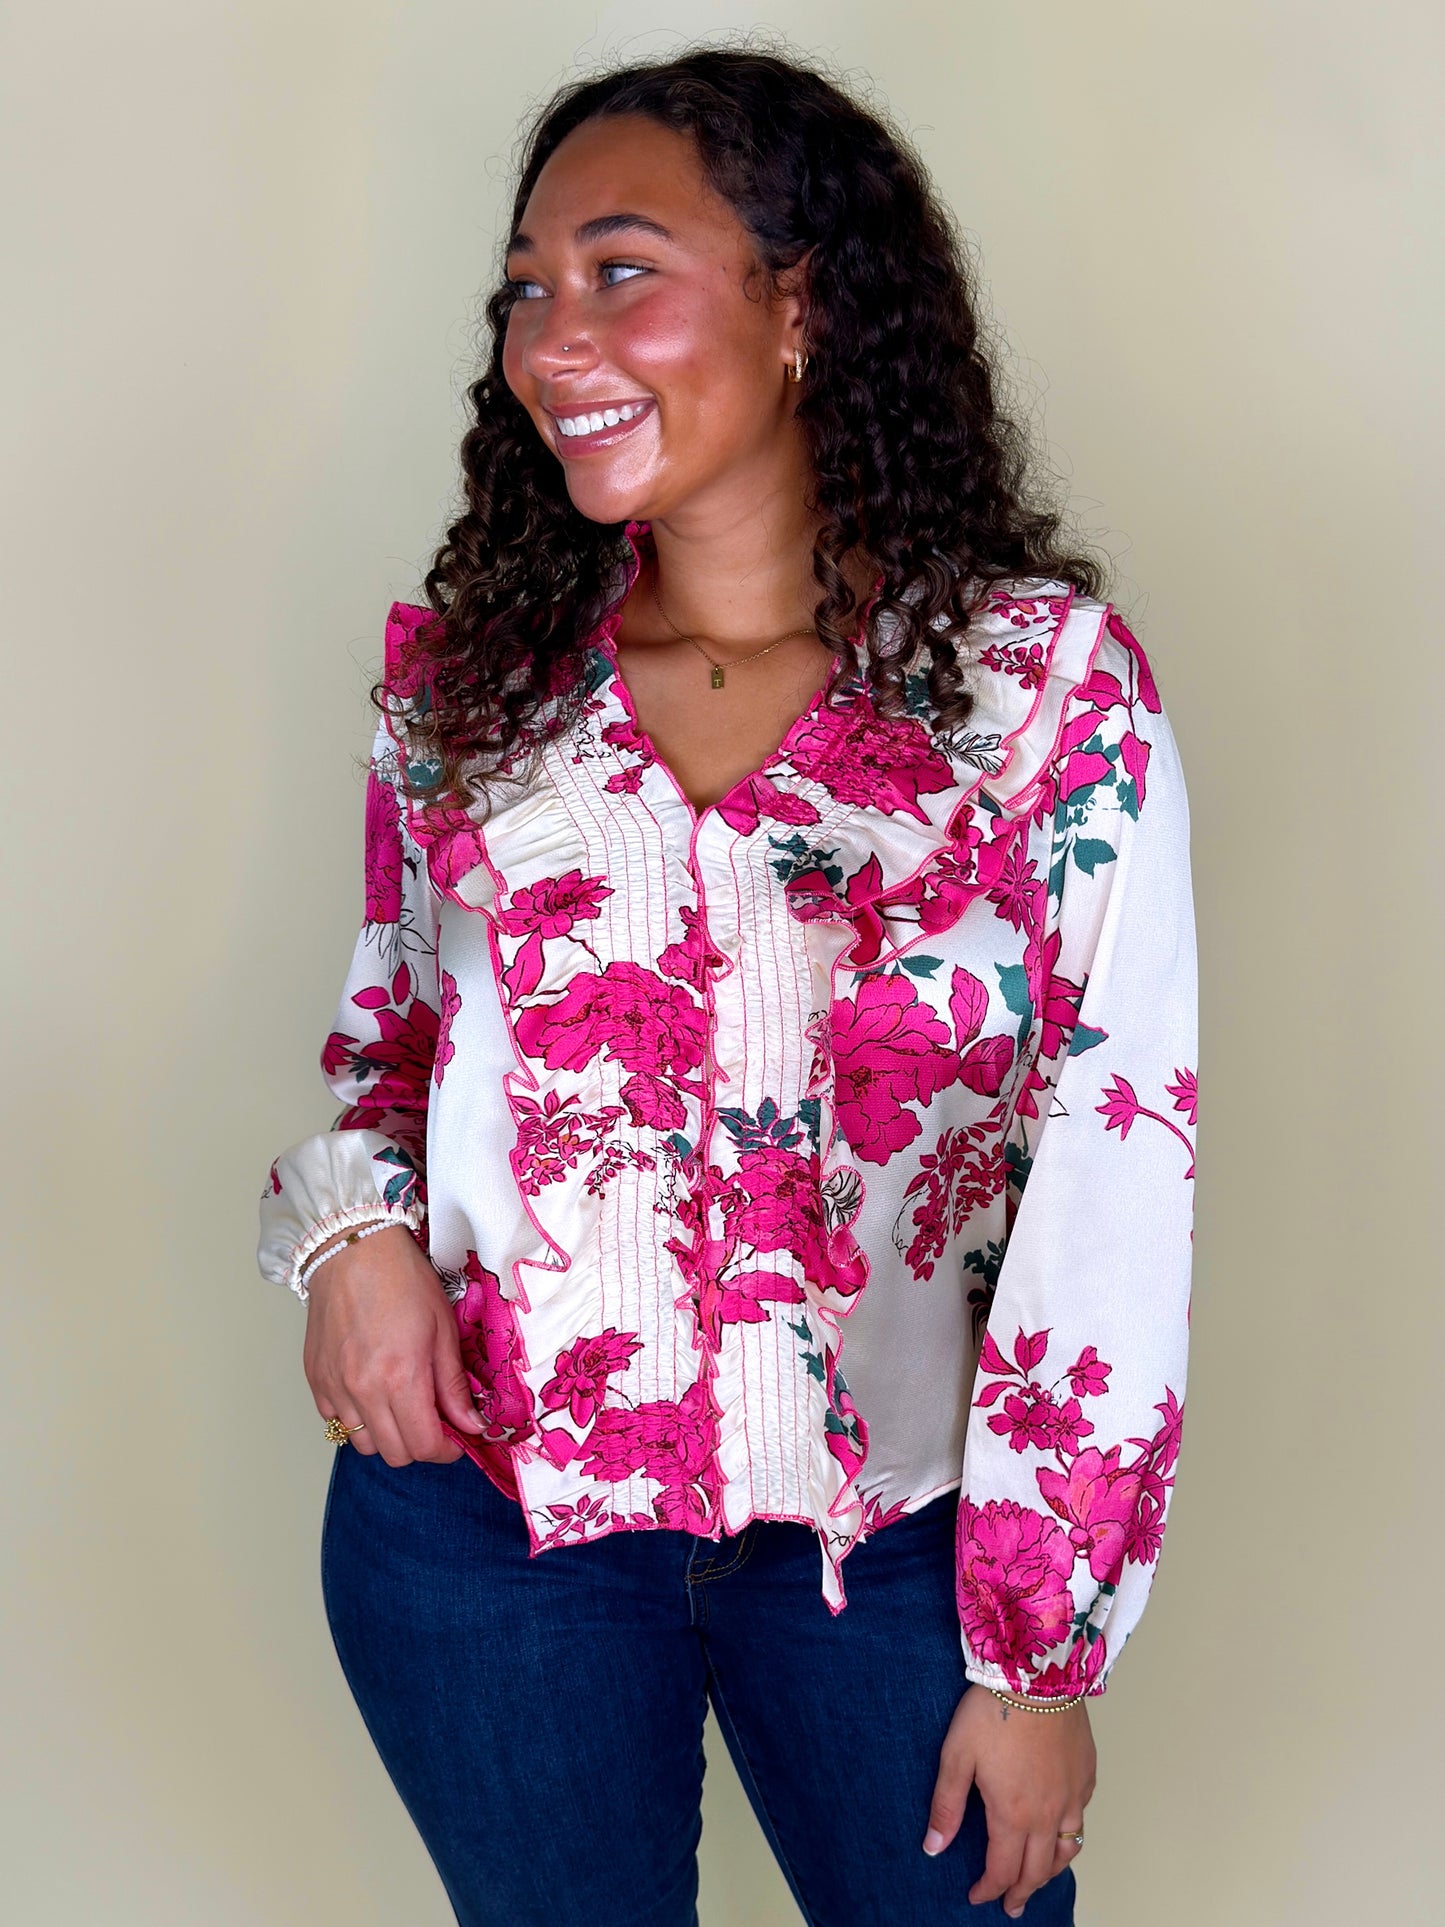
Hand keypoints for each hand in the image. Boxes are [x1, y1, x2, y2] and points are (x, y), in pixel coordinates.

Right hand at [301, 1225, 485, 1465]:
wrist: (353, 1249)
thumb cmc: (402, 1279)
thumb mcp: (444, 1328)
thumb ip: (454, 1385)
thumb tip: (471, 1425)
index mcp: (401, 1378)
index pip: (424, 1447)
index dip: (447, 1450)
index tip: (456, 1438)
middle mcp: (363, 1391)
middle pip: (394, 1454)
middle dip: (420, 1445)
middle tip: (433, 1419)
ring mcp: (334, 1387)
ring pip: (362, 1445)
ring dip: (387, 1435)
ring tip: (401, 1405)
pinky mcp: (316, 1379)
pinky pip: (335, 1422)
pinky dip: (356, 1419)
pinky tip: (371, 1393)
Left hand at [924, 1685, 1095, 1916]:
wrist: (1037, 1673)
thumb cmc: (992, 1710)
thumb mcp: (956, 1757)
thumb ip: (946, 1807)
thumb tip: (933, 1848)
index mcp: (1012, 1814)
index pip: (1002, 1870)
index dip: (989, 1889)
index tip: (977, 1896)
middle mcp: (1047, 1814)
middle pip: (1038, 1871)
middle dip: (1021, 1893)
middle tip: (1010, 1906)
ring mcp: (1072, 1796)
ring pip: (1067, 1851)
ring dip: (1050, 1872)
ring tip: (1038, 1879)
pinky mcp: (1086, 1775)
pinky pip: (1081, 1818)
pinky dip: (1070, 1836)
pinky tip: (1061, 1830)